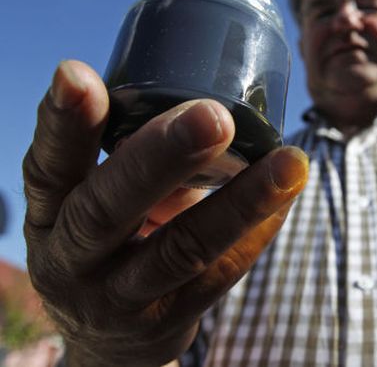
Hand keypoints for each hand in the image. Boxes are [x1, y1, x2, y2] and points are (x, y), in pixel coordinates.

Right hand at [23, 60, 307, 366]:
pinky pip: (220, 274)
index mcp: (50, 215)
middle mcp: (73, 259)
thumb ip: (132, 162)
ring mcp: (120, 297)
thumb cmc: (108, 246)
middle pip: (108, 208)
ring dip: (242, 201)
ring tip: (290, 162)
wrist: (109, 340)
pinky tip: (286, 197)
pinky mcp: (168, 322)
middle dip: (162, 158)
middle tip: (215, 117)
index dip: (63, 123)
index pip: (48, 166)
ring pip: (183, 248)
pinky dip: (258, 232)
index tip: (78, 75)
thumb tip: (205, 102)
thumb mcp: (93, 206)